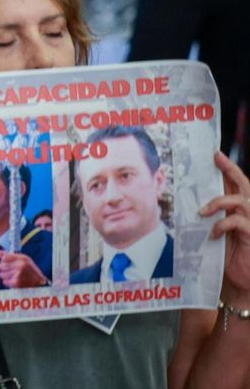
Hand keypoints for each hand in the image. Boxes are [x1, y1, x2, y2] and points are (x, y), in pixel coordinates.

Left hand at [0, 251, 47, 287]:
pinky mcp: (16, 283)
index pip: (4, 257)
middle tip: (10, 270)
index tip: (4, 261)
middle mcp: (20, 266)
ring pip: (1, 274)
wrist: (39, 284)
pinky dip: (7, 282)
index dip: (3, 260)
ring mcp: (18, 275)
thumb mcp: (24, 260)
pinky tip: (14, 281)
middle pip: (1, 265)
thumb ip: (11, 256)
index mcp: (23, 259)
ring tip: (13, 276)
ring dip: (5, 276)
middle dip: (3, 268)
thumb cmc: (31, 271)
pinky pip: (4, 281)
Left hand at [202, 150, 249, 300]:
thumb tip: (189, 200)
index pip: (235, 184)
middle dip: (231, 169)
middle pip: (244, 184)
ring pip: (240, 200)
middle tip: (217, 157)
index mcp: (239, 209)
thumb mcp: (215, 230)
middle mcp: (249, 212)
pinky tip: (213, 234)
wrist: (240, 280)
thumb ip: (210, 215)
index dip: (227, 168)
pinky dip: (221, 225)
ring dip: (218, 202)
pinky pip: (238, 221)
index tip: (215, 153)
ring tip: (202, 212)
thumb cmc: (227, 255)